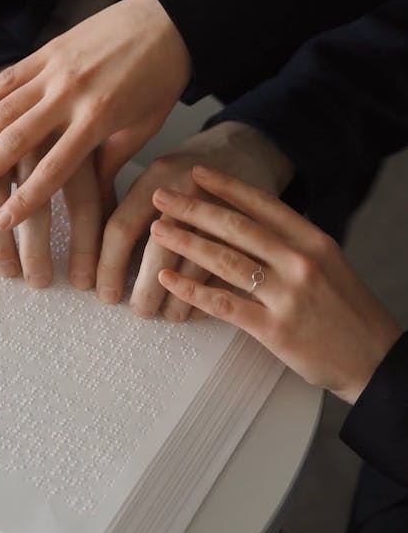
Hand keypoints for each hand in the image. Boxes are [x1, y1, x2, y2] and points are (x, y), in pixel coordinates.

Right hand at [0, 0, 191, 229]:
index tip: (2, 222)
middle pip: (17, 140)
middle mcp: (70, 94)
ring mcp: (55, 69)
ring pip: (4, 109)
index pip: (54, 169)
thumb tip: (92, 200)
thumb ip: (111, 161)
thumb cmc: (161, 79)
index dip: (25, 199)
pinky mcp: (48, 50)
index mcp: (99, 118)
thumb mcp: (143, 128)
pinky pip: (9, 77)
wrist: (167, 21)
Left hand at [96, 121, 294, 318]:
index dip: (108, 266)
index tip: (103, 294)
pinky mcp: (254, 230)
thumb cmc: (189, 167)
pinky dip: (211, 296)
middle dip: (145, 292)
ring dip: (180, 300)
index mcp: (158, 176)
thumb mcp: (151, 169)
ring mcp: (226, 210)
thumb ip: (115, 194)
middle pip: (160, 254)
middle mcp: (191, 192)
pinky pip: (230, 274)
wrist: (250, 147)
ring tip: (168, 315)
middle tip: (139, 312)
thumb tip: (80, 239)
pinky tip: (198, 308)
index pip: (122, 228)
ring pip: (197, 269)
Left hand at [150, 166, 400, 403]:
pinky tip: (168, 279)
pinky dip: (191, 290)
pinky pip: (224, 303)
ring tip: (157, 231)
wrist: (374, 359)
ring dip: (186, 242)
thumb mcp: (328, 264)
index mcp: (313, 240)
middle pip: (236, 227)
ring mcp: (287, 295)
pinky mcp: (274, 329)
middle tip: (161, 195)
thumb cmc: (347, 311)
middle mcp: (300, 261)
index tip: (197, 174)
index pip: (262, 204)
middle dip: (193, 208)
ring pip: (225, 260)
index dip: (226, 186)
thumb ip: (292, 244)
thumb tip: (251, 225)